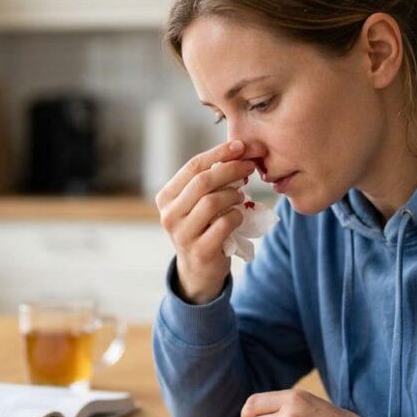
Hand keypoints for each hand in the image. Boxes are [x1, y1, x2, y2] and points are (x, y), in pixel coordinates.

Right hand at [156, 140, 255, 303]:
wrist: (198, 269)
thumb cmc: (202, 228)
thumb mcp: (198, 203)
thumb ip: (211, 181)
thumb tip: (240, 152)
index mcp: (166, 197)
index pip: (193, 166)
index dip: (219, 153)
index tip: (241, 146)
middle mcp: (169, 214)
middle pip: (203, 181)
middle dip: (231, 169)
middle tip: (251, 166)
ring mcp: (182, 234)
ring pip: (213, 202)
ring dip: (234, 195)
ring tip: (241, 196)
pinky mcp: (200, 250)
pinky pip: (224, 223)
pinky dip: (237, 215)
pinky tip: (239, 216)